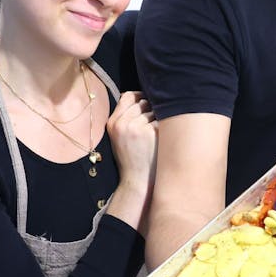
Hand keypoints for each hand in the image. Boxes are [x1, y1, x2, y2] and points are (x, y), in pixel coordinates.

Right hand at [105, 91, 156, 226]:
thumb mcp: (119, 137)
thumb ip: (124, 118)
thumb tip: (140, 97)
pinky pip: (161, 120)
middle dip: (150, 110)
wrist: (137, 180)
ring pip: (153, 110)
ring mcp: (136, 127)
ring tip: (153, 136)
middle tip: (151, 126)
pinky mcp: (150, 132)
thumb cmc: (131, 157)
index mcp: (112, 123)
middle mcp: (122, 123)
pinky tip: (159, 139)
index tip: (146, 103)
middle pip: (142, 102)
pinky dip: (163, 127)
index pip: (127, 96)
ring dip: (157, 119)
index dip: (139, 97)